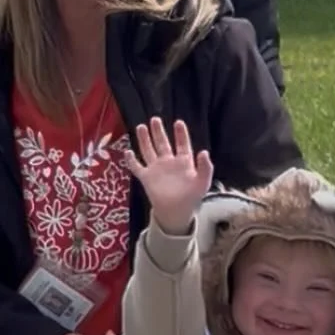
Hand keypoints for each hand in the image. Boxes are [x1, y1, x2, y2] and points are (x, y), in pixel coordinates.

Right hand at [125, 117, 213, 235]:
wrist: (176, 214)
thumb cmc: (191, 198)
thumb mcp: (202, 183)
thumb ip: (206, 168)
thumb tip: (204, 152)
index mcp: (183, 162)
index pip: (182, 145)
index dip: (181, 134)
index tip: (178, 123)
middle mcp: (169, 163)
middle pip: (162, 143)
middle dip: (158, 132)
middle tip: (155, 119)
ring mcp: (156, 169)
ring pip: (149, 150)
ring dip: (145, 140)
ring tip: (141, 127)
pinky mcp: (147, 178)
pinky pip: (137, 167)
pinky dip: (131, 160)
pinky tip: (128, 152)